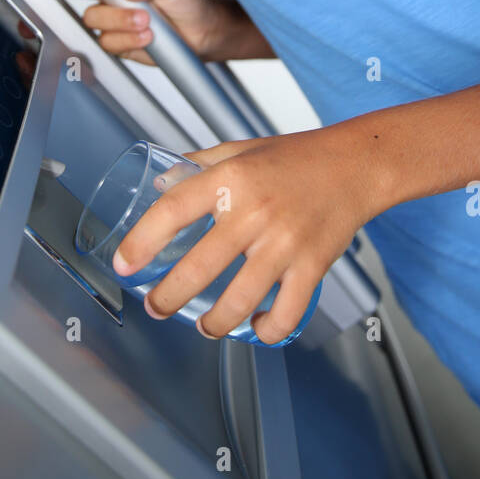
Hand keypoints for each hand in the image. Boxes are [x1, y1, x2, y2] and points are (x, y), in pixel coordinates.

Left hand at [111, 129, 379, 344]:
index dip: (141, 240)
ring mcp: (284, 242)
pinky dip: (267, 330)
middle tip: (156, 308)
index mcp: (231, 179)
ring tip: (205, 327)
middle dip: (167, 298)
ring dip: (214, 323)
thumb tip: (160, 182)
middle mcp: (254, 211)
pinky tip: (256, 327)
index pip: (173, 210)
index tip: (124, 264)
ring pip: (238, 300)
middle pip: (198, 267)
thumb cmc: (297, 157)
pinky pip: (286, 312)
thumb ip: (199, 166)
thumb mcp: (241, 148)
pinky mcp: (312, 265)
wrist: (356, 165)